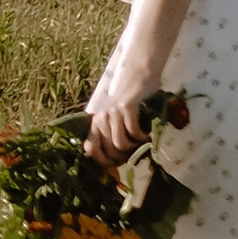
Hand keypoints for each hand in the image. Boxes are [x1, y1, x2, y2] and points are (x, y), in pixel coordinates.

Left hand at [84, 57, 157, 171]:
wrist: (138, 75)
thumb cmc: (129, 101)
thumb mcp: (116, 118)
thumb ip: (111, 135)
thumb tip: (117, 160)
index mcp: (95, 122)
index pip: (90, 148)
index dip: (103, 160)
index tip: (118, 163)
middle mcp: (100, 117)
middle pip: (109, 150)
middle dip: (124, 157)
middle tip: (135, 154)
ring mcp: (112, 112)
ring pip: (120, 144)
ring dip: (134, 148)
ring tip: (141, 143)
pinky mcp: (125, 107)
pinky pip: (133, 132)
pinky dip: (142, 138)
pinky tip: (147, 135)